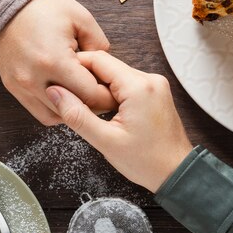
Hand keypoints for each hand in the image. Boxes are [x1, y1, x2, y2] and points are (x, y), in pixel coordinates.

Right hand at [0, 0, 116, 124]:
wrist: (4, 0)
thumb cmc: (43, 6)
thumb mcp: (81, 18)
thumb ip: (100, 47)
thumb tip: (106, 70)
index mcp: (54, 61)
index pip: (90, 95)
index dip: (107, 94)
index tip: (114, 89)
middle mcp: (34, 79)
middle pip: (74, 109)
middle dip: (93, 104)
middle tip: (103, 93)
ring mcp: (20, 86)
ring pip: (56, 116)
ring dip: (73, 109)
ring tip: (83, 94)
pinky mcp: (12, 87)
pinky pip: (39, 112)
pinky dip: (56, 109)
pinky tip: (66, 96)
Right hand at [45, 51, 192, 192]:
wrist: (177, 172)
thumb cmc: (147, 161)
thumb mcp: (105, 141)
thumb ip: (77, 115)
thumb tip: (55, 93)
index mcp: (138, 86)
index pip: (98, 59)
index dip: (74, 67)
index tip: (59, 81)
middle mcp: (150, 79)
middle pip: (107, 66)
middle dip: (86, 80)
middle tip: (70, 99)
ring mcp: (155, 84)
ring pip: (115, 75)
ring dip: (99, 88)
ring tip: (88, 110)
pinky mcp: (155, 92)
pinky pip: (126, 84)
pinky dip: (112, 94)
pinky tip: (105, 112)